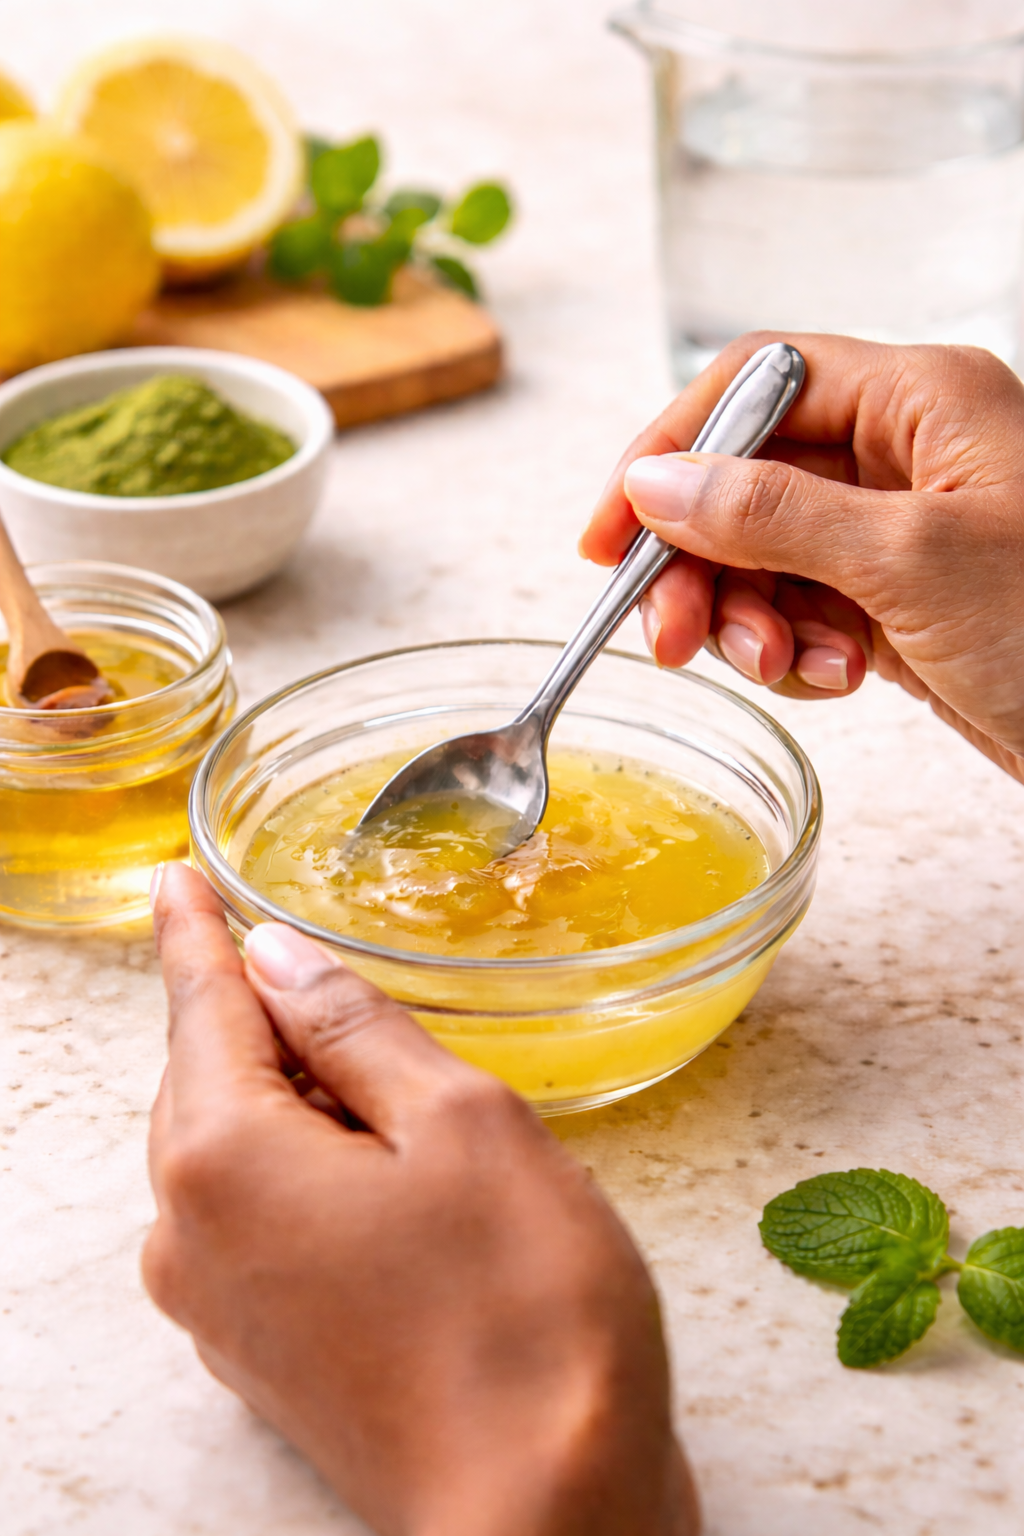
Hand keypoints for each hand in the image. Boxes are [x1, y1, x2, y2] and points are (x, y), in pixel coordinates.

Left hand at [143, 863, 698, 1535]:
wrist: (546, 1520)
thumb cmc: (521, 1311)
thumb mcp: (460, 1123)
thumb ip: (353, 1029)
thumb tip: (274, 959)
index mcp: (225, 1159)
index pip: (202, 1007)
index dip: (194, 933)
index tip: (175, 879)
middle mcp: (191, 1236)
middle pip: (210, 1081)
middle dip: (263, 1021)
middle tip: (328, 976)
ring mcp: (221, 1308)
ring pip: (235, 1153)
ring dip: (297, 1100)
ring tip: (386, 1087)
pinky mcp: (265, 1356)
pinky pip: (257, 1221)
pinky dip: (305, 1170)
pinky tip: (379, 1172)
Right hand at [581, 334, 1023, 782]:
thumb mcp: (908, 561)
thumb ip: (770, 514)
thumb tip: (656, 484)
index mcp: (919, 399)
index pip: (754, 386)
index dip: (668, 451)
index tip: (610, 536)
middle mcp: (906, 454)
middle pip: (746, 480)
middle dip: (701, 563)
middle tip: (674, 639)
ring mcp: (901, 531)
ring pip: (767, 555)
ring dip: (750, 617)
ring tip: (782, 667)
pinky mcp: (901, 601)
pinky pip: (806, 609)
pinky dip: (797, 650)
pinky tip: (834, 681)